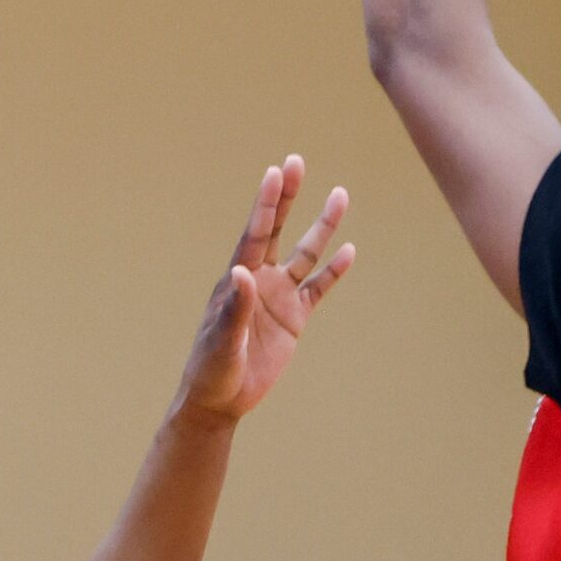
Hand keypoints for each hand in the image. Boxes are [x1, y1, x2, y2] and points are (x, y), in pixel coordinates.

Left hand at [174, 155, 353, 424]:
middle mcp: (259, 280)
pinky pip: (318, 289)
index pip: (254, 234)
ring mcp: (279, 297)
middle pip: (276, 230)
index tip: (276, 171)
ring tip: (341, 194)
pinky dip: (333, 271)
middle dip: (288, 198)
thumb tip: (243, 271)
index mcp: (237, 280)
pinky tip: (349, 250)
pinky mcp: (294, 318)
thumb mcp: (222, 341)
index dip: (266, 204)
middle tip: (297, 161)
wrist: (221, 399)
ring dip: (323, 227)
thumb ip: (235, 307)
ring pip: (305, 254)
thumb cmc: (211, 369)